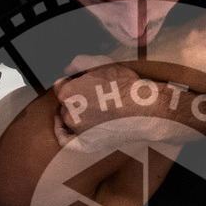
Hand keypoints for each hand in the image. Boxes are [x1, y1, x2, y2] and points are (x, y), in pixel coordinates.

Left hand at [54, 55, 193, 151]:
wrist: (144, 109)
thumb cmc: (125, 86)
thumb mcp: (102, 63)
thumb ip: (79, 62)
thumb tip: (68, 69)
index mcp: (68, 93)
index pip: (62, 85)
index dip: (73, 80)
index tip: (83, 80)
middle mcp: (69, 113)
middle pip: (66, 102)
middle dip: (76, 96)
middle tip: (93, 93)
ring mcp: (78, 131)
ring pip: (70, 118)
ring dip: (76, 112)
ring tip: (93, 107)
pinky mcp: (87, 143)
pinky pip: (67, 141)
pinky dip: (62, 133)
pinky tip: (61, 126)